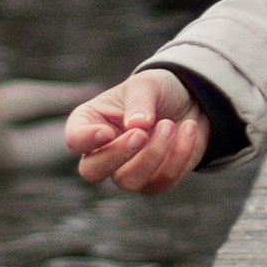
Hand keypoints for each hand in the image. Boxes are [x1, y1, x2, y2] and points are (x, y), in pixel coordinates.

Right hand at [66, 69, 207, 194]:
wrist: (191, 101)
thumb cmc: (157, 91)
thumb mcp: (147, 85)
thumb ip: (139, 102)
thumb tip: (138, 125)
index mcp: (90, 123)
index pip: (75, 140)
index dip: (87, 140)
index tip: (108, 132)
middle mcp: (103, 151)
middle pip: (92, 171)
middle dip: (117, 155)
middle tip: (141, 134)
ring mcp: (127, 170)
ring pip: (129, 181)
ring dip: (153, 155)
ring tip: (170, 125)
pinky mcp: (155, 181)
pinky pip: (162, 181)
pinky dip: (179, 155)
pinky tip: (188, 128)